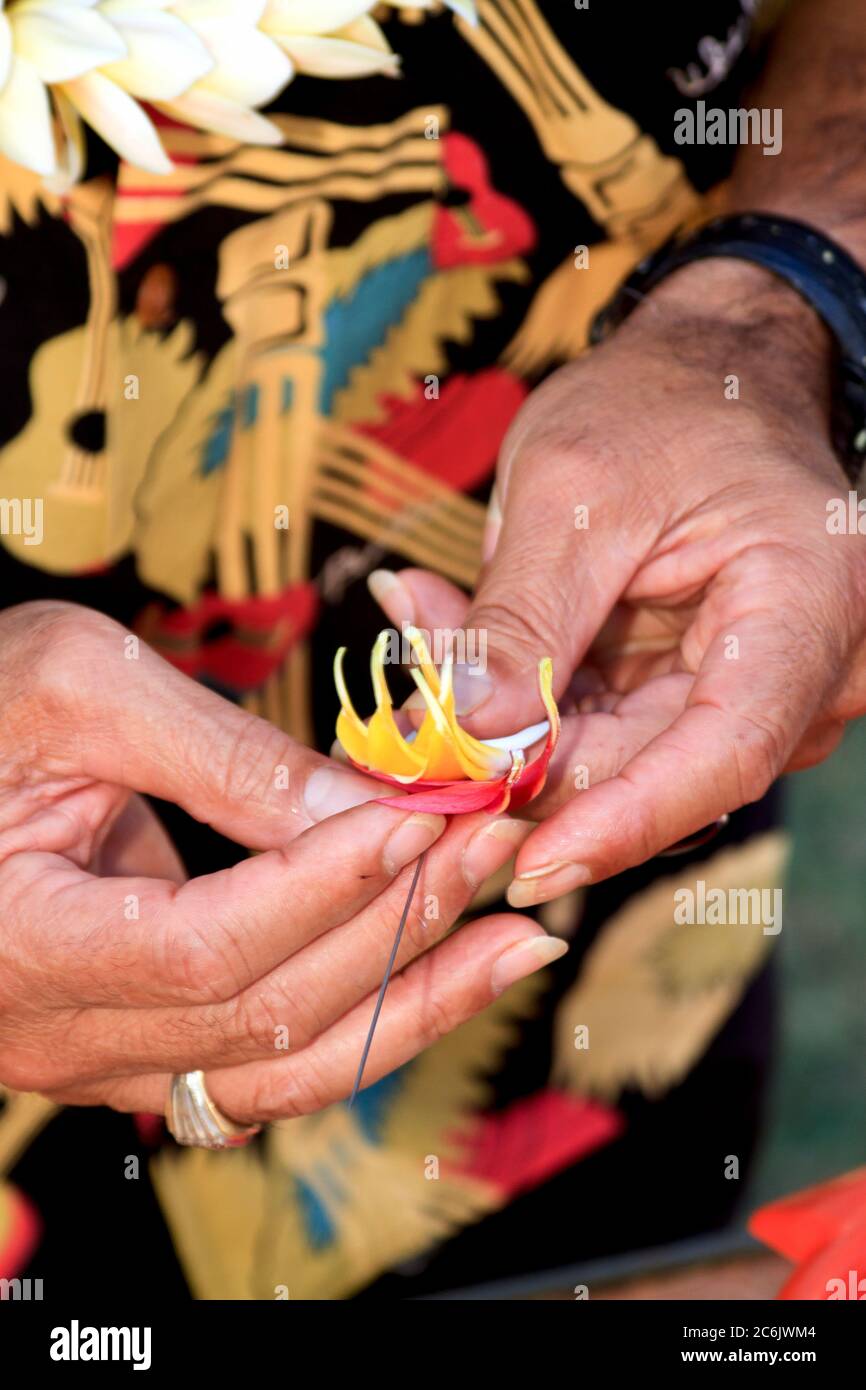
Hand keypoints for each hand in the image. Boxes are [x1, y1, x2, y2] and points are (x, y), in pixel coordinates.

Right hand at [0, 602, 563, 1120]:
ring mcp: (101, 1056)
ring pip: (285, 1068)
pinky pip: (271, 1063)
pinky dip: (368, 1020)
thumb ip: (222, 755)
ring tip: (515, 936)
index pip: (208, 946)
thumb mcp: (81, 689)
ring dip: (413, 1000)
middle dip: (400, 925)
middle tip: (496, 839)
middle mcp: (58, 1033)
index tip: (425, 816)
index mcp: (23, 944)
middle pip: (266, 1016)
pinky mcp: (141, 1043)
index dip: (330, 887)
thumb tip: (364, 809)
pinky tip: (443, 974)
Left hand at [367, 260, 865, 903]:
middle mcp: (807, 668)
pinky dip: (530, 707)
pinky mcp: (701, 694)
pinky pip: (609, 731)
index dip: (622, 819)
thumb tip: (465, 739)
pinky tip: (461, 656)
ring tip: (427, 644)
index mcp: (808, 604)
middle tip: (407, 738)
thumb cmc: (658, 406)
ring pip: (621, 761)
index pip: (726, 751)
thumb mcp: (572, 491)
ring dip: (512, 730)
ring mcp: (757, 690)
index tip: (527, 865)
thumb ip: (520, 618)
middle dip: (524, 766)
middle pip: (660, 771)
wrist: (706, 374)